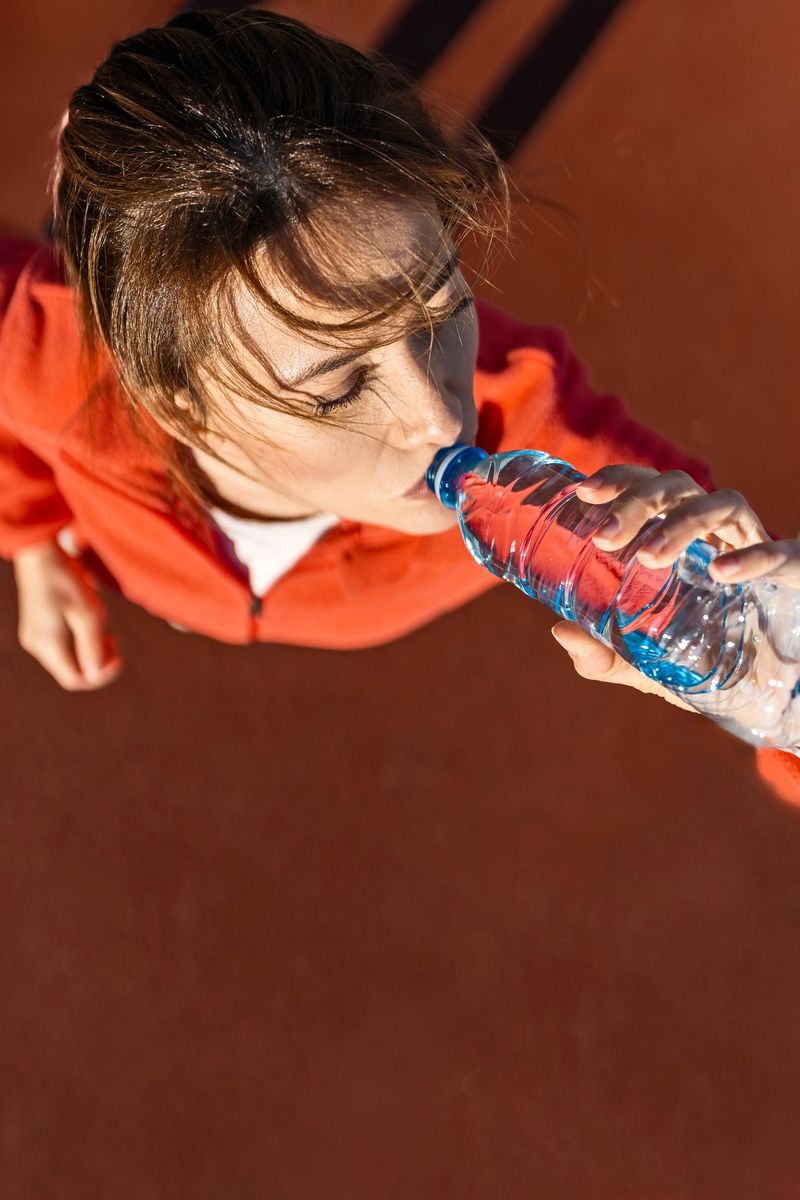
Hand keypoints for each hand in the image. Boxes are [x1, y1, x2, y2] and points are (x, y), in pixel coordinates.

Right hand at [13, 540, 122, 690]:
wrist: (40, 550)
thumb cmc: (65, 578)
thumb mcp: (86, 612)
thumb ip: (92, 646)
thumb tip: (95, 675)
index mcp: (46, 644)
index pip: (74, 679)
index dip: (101, 676)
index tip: (120, 657)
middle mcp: (37, 645)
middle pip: (72, 670)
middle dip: (98, 662)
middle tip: (114, 638)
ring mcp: (36, 635)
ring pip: (69, 658)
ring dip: (91, 649)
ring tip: (105, 627)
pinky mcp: (39, 625)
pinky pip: (64, 644)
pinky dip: (82, 639)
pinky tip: (92, 620)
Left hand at [550, 464, 799, 708]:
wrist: (781, 696)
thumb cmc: (713, 663)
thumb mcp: (652, 667)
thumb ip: (608, 655)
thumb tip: (560, 632)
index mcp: (681, 541)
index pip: (649, 489)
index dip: (620, 480)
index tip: (585, 494)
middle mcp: (716, 534)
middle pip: (677, 487)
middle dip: (639, 499)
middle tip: (605, 535)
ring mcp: (756, 548)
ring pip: (723, 504)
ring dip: (683, 522)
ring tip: (650, 556)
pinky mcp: (794, 574)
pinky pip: (781, 554)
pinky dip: (753, 556)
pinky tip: (723, 570)